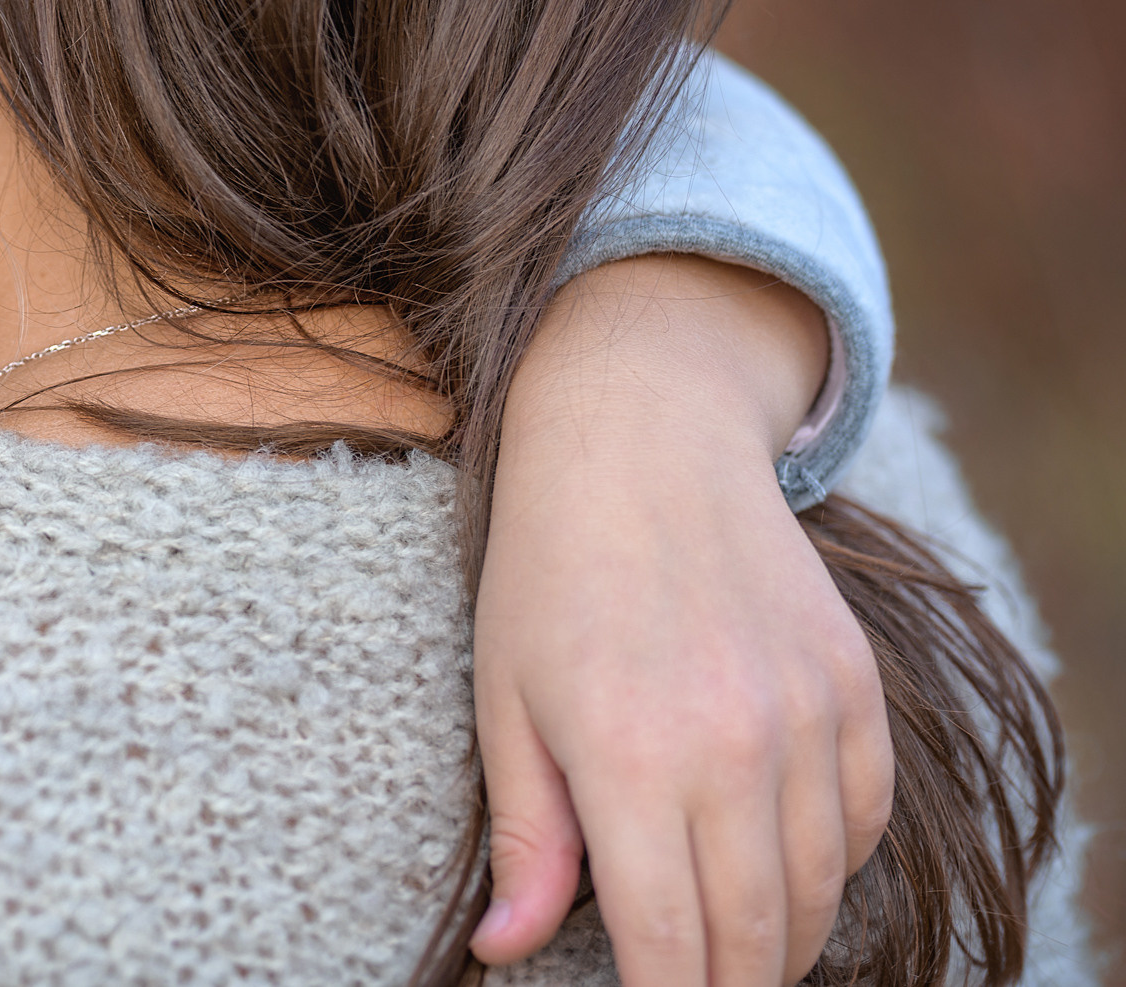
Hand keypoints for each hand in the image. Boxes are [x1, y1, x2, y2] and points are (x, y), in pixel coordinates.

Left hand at [467, 255, 893, 985]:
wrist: (642, 436)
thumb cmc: (548, 568)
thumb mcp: (504, 696)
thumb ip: (525, 835)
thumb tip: (508, 952)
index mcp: (630, 757)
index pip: (669, 943)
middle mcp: (735, 746)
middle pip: (757, 936)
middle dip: (727, 986)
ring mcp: (809, 715)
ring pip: (822, 890)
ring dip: (784, 940)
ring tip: (737, 951)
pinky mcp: (857, 685)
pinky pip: (865, 820)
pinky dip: (833, 865)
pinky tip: (786, 868)